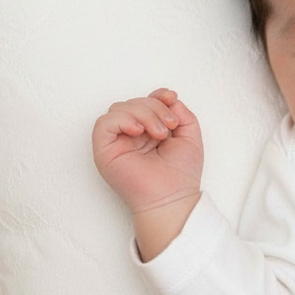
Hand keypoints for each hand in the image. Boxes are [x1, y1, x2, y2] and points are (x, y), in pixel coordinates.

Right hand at [92, 88, 202, 215]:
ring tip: (159, 134)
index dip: (157, 96)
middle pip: (134, 103)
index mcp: (149, 131)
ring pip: (119, 108)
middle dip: (154, 107)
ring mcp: (117, 142)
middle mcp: (131, 135)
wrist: (172, 199)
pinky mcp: (104, 150)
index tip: (171, 98)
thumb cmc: (181, 175)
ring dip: (143, 113)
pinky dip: (123, 120)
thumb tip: (169, 97)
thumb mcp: (190, 137)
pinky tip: (138, 131)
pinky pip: (104, 123)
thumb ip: (183, 114)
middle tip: (170, 127)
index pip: (146, 102)